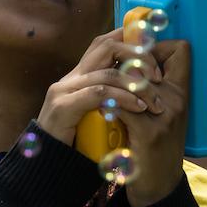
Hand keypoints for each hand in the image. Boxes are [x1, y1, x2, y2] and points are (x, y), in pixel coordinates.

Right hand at [34, 25, 160, 147]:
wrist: (48, 166)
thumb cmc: (79, 142)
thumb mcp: (100, 114)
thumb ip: (113, 98)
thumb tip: (144, 87)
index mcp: (80, 75)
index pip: (106, 42)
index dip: (132, 40)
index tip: (156, 55)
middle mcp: (71, 77)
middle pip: (107, 46)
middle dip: (138, 57)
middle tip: (157, 77)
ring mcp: (65, 90)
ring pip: (107, 73)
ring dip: (137, 85)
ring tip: (153, 102)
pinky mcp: (64, 107)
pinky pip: (99, 94)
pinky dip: (122, 98)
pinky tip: (137, 108)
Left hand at [116, 37, 189, 206]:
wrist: (159, 186)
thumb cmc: (156, 147)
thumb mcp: (162, 114)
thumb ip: (153, 89)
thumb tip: (131, 60)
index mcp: (180, 92)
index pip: (180, 49)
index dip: (155, 45)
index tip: (134, 54)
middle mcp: (176, 99)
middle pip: (146, 59)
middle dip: (123, 60)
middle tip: (109, 70)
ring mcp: (163, 115)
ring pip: (132, 78)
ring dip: (112, 80)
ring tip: (100, 86)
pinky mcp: (148, 133)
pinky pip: (122, 105)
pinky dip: (107, 103)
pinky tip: (100, 108)